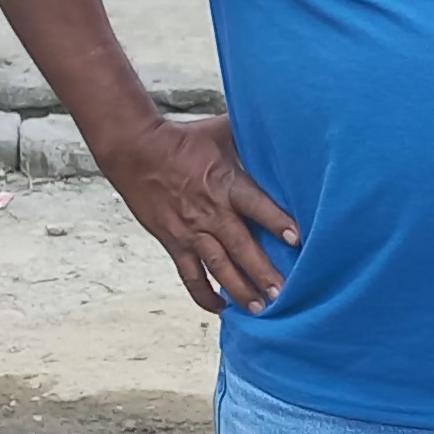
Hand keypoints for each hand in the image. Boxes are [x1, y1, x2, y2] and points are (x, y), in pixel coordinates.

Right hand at [95, 112, 298, 315]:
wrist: (136, 150)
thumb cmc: (184, 139)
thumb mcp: (223, 131)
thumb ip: (253, 136)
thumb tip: (284, 124)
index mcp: (227, 184)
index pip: (257, 206)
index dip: (277, 222)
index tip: (297, 240)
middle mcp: (211, 212)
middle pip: (241, 247)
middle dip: (263, 273)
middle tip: (284, 294)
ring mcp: (191, 230)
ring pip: (218, 267)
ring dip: (239, 290)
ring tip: (259, 309)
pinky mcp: (173, 242)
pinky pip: (189, 275)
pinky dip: (203, 295)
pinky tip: (220, 308)